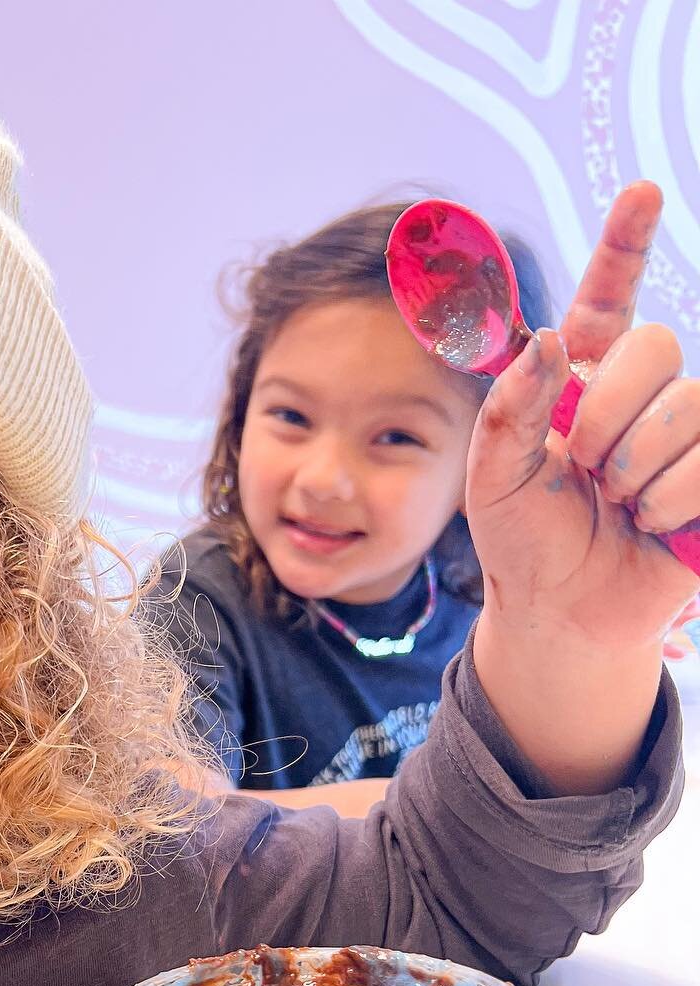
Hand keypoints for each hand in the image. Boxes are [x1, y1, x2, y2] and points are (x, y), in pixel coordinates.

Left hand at [466, 180, 699, 650]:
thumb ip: (510, 409)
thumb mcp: (491, 478)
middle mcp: (638, 392)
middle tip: (584, 468)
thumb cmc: (523, 540)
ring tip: (617, 503)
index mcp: (578, 378)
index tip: (642, 193)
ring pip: (689, 407)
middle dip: (610, 414)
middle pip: (657, 346)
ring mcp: (686, 430)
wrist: (562, 608)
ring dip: (638, 469)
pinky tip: (651, 522)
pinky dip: (671, 500)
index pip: (605, 298)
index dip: (625, 243)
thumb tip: (545, 338)